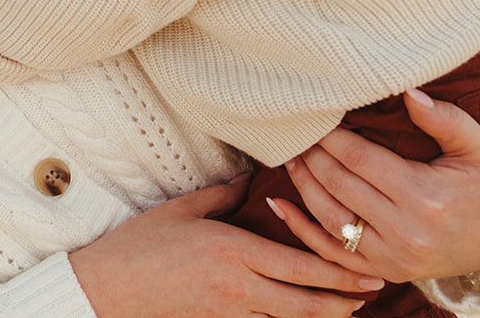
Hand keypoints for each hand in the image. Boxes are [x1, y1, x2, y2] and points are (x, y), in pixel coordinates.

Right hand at [71, 175, 383, 317]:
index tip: (369, 272)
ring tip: (347, 309)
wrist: (107, 288)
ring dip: (321, 317)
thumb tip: (251, 177)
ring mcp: (229, 313)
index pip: (300, 267)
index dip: (340, 274)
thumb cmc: (140, 244)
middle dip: (343, 302)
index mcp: (233, 250)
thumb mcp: (183, 209)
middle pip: (306, 305)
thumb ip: (223, 193)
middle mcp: (238, 286)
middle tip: (372, 293)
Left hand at [270, 90, 479, 283]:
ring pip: (329, 218)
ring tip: (288, 157)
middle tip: (294, 132)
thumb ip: (444, 118)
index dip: (332, 137)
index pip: (361, 160)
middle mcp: (405, 232)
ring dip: (303, 185)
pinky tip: (280, 204)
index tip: (314, 117)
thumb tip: (407, 90)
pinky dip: (302, 230)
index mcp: (426, 198)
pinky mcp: (383, 271)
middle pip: (340, 186)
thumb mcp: (478, 147)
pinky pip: (332, 253)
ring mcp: (392, 258)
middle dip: (312, 156)